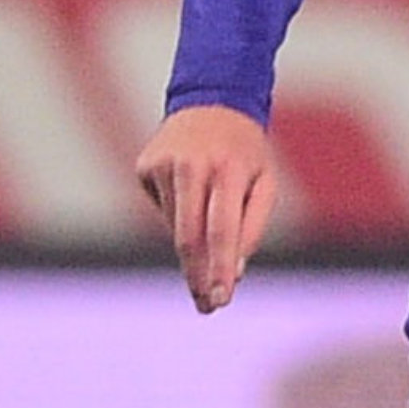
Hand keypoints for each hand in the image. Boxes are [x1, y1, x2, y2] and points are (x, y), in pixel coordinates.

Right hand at [135, 104, 277, 313]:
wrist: (211, 101)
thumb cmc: (244, 151)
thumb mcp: (264, 182)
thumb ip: (252, 226)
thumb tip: (235, 271)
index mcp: (227, 168)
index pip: (221, 230)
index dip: (219, 269)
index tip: (220, 300)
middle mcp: (190, 164)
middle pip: (189, 237)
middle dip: (198, 276)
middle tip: (207, 307)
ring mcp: (162, 164)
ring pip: (175, 227)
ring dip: (192, 246)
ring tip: (207, 229)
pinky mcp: (144, 167)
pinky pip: (163, 209)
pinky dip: (178, 216)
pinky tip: (190, 195)